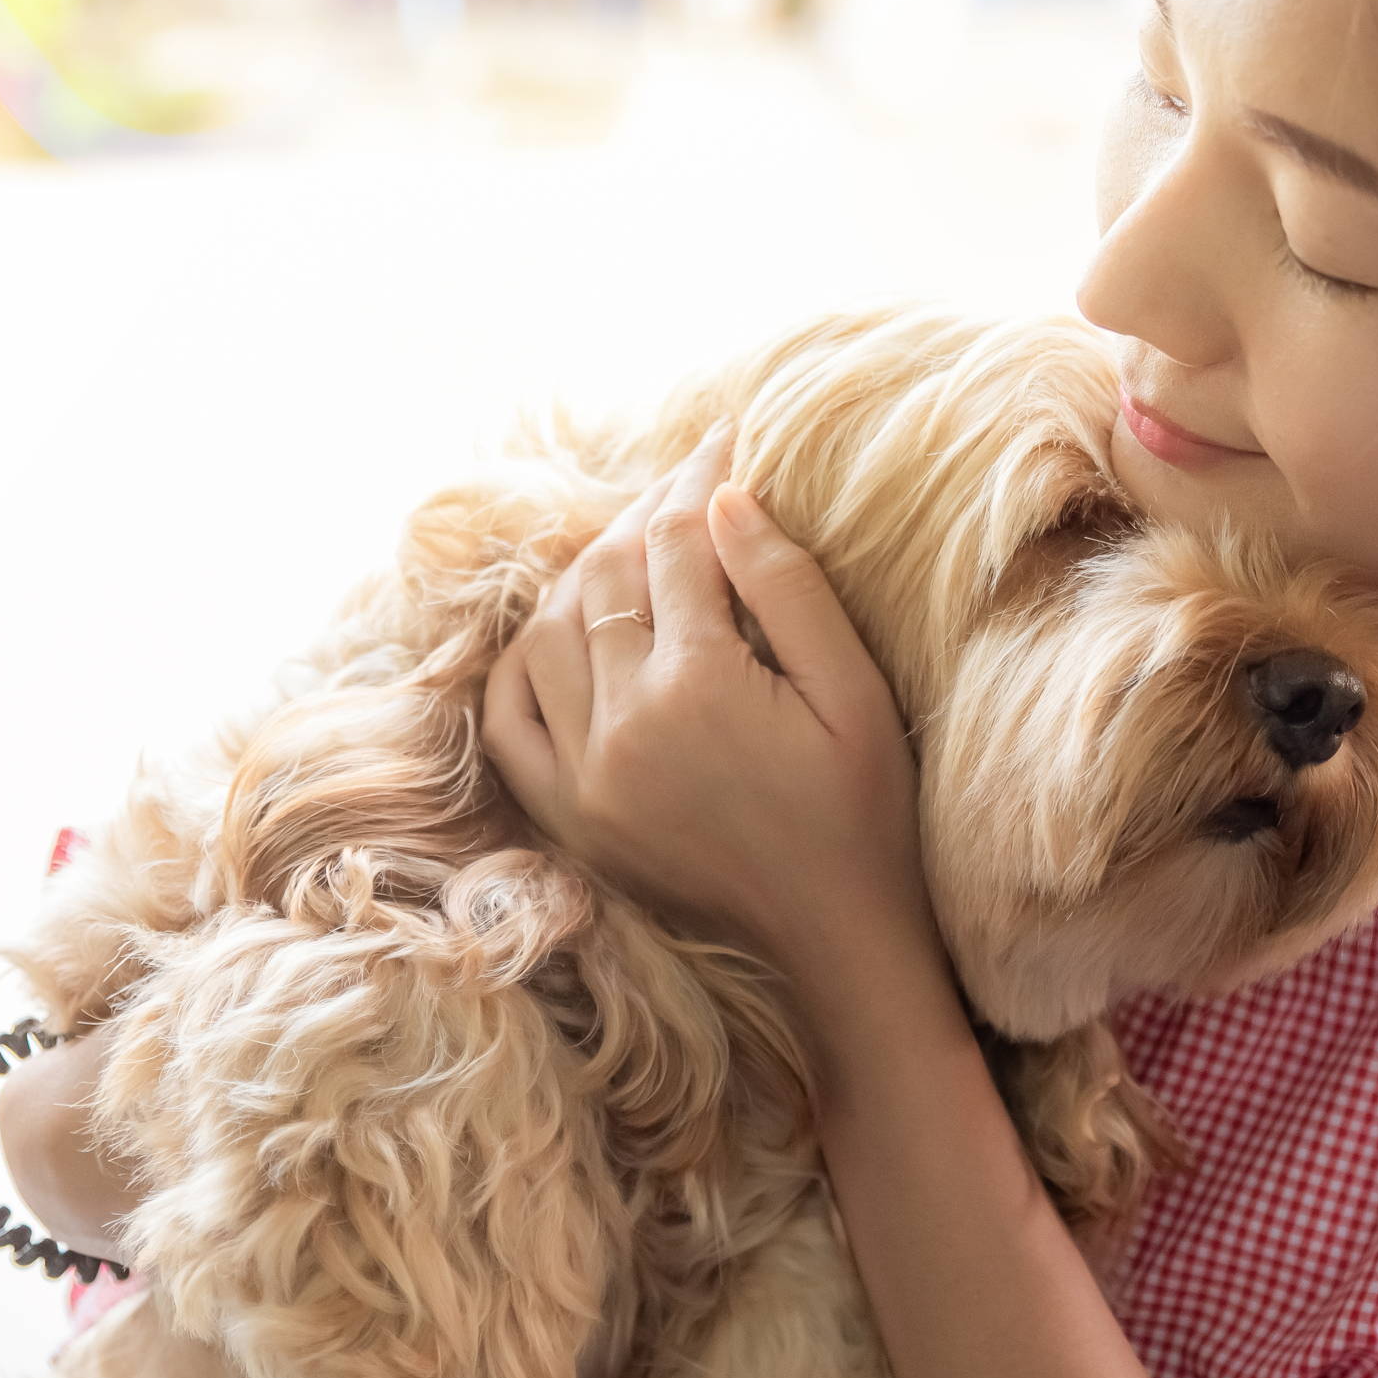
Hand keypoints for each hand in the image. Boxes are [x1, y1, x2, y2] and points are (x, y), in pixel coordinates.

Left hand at [480, 421, 944, 990]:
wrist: (838, 936)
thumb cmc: (867, 811)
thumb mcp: (853, 692)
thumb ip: (788, 589)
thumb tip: (723, 497)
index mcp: (699, 686)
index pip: (676, 546)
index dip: (698, 480)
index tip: (723, 440)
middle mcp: (622, 727)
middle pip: (606, 576)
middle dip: (645, 516)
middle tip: (687, 488)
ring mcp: (582, 777)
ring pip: (549, 631)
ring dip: (587, 576)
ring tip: (639, 552)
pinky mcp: (569, 817)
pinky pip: (510, 718)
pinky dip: (524, 663)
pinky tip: (564, 631)